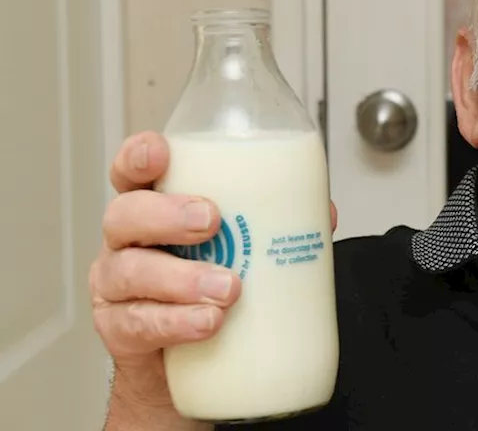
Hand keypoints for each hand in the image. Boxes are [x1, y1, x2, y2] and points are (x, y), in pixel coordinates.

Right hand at [90, 131, 338, 420]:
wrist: (195, 359)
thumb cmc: (213, 283)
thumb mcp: (243, 246)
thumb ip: (277, 224)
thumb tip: (324, 215)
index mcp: (156, 208)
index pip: (133, 172)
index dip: (138, 156)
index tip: (161, 153)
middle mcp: (130, 241)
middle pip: (125, 214)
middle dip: (166, 215)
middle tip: (210, 221)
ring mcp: (118, 287)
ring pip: (131, 272)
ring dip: (182, 278)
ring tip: (228, 289)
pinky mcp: (122, 331)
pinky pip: (139, 324)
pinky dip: (177, 322)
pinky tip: (208, 322)